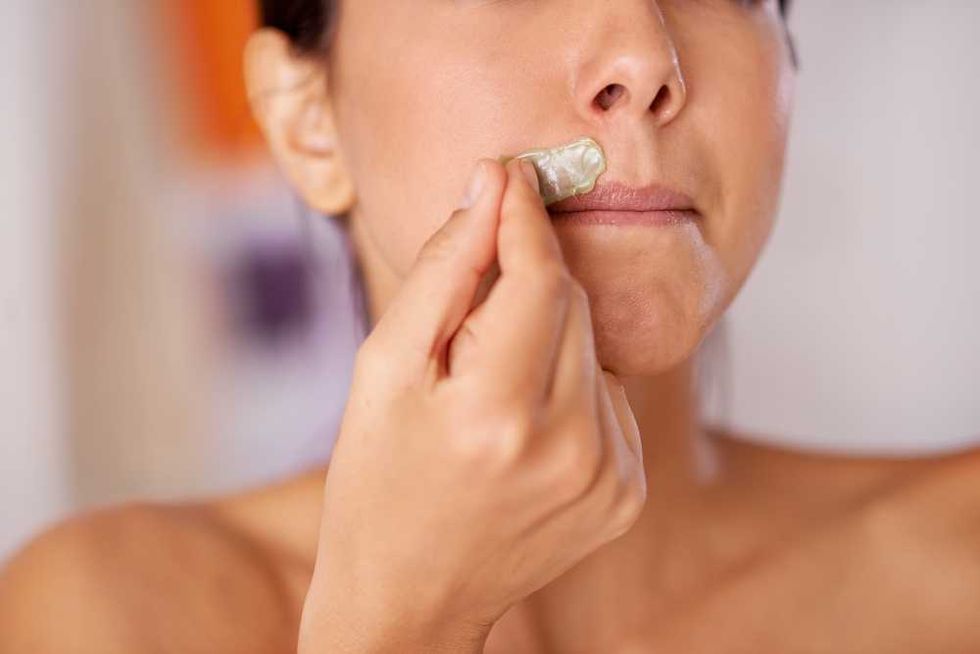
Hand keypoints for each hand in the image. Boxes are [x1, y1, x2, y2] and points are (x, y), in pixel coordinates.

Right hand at [298, 158, 645, 652]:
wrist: (412, 594)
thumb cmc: (377, 479)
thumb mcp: (383, 369)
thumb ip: (444, 271)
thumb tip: (488, 187)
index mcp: (497, 414)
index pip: (539, 276)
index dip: (524, 216)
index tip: (511, 173)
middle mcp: (570, 447)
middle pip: (571, 303)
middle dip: (525, 278)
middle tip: (469, 307)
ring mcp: (609, 475)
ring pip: (591, 345)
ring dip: (543, 334)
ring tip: (485, 386)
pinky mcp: (625, 492)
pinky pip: (606, 394)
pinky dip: (567, 383)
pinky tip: (520, 421)